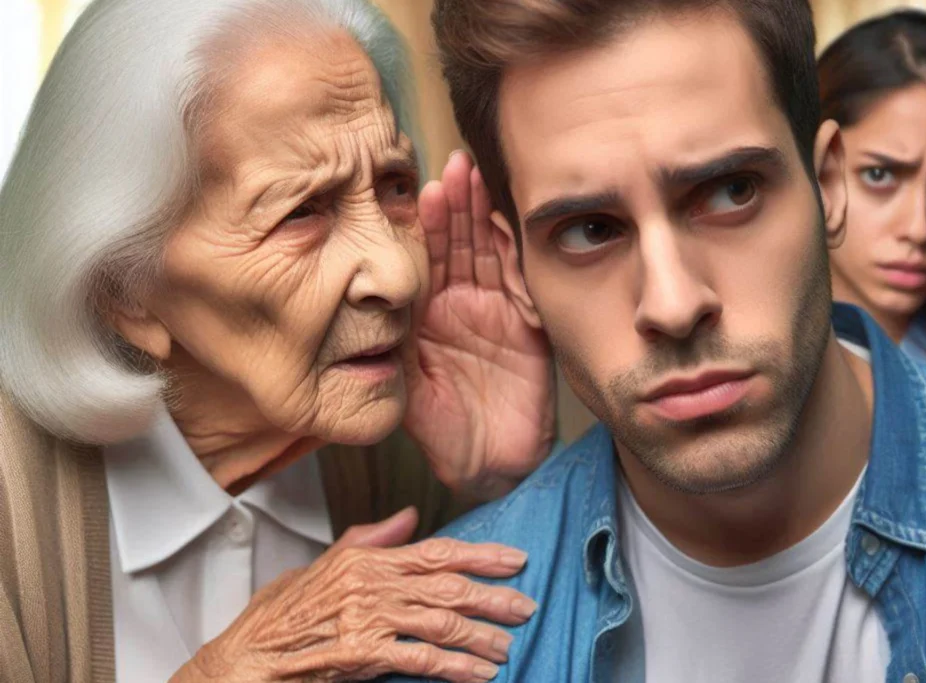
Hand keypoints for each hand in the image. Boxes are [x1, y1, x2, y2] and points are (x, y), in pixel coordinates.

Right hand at [172, 507, 535, 682]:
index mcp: (367, 559)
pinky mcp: (362, 655)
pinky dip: (456, 669)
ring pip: (442, 623)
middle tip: (526, 606)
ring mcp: (368, 619)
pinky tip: (479, 675)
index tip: (515, 559)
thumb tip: (409, 516)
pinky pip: (421, 660)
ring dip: (481, 637)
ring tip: (507, 647)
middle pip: (448, 586)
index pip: (436, 551)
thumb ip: (371, 540)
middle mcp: (372, 584)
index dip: (481, 554)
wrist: (246, 657)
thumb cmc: (281, 615)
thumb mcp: (324, 565)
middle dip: (493, 597)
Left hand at [403, 151, 555, 500]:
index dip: (424, 226)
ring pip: (487, 253)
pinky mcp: (527, 326)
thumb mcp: (406, 388)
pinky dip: (514, 251)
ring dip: (481, 216)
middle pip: (457, 245)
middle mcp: (460, 307)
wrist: (490, 466)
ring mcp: (495, 312)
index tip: (422, 191)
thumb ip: (393, 346)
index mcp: (426, 318)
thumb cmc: (445, 434)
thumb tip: (365, 303)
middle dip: (456, 205)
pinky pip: (520, 282)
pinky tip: (507, 219)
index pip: (423, 260)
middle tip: (454, 168)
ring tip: (476, 178)